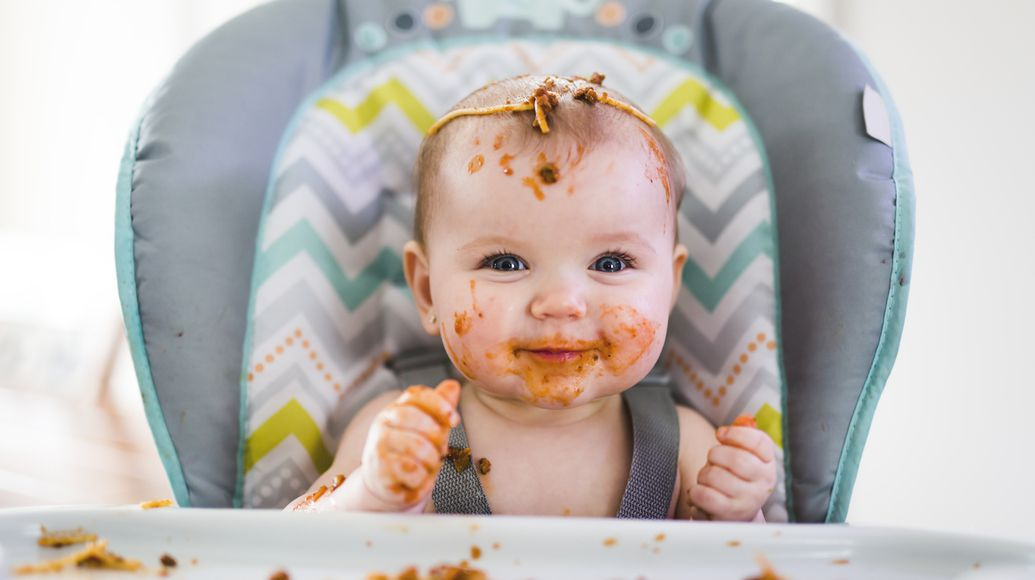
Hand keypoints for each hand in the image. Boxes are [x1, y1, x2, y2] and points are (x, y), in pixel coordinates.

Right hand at [360, 379, 460, 508]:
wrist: (384, 483)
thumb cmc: (410, 452)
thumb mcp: (428, 428)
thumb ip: (440, 408)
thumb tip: (453, 385)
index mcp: (397, 408)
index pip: (416, 395)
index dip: (438, 403)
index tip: (454, 419)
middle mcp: (383, 422)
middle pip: (415, 418)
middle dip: (436, 436)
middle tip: (442, 450)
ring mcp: (379, 445)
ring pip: (416, 446)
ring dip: (432, 461)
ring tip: (429, 466)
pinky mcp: (379, 469)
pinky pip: (411, 470)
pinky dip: (422, 478)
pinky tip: (419, 480)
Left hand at [689, 418, 775, 521]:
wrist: (735, 516)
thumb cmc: (735, 478)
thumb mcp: (744, 456)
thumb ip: (742, 436)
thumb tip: (743, 419)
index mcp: (768, 464)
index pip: (760, 442)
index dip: (736, 434)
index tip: (721, 434)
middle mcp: (763, 483)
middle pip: (736, 458)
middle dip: (715, 455)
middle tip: (712, 460)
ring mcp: (748, 500)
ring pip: (715, 475)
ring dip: (703, 474)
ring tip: (708, 480)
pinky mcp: (730, 514)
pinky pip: (705, 495)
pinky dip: (696, 491)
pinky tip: (700, 493)